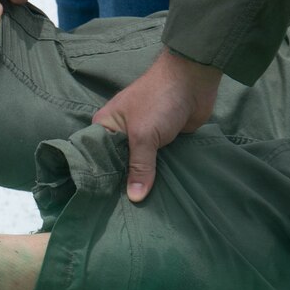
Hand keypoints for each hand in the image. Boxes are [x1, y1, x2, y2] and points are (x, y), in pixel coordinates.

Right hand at [92, 50, 222, 201]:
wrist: (194, 79)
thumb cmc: (159, 99)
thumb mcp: (143, 134)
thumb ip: (139, 167)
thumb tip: (135, 198)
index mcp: (104, 127)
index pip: (95, 158)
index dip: (99, 178)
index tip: (101, 201)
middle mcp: (119, 134)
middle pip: (117, 165)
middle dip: (121, 183)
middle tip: (121, 210)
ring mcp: (141, 139)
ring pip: (138, 166)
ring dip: (141, 181)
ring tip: (139, 208)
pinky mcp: (161, 143)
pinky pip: (155, 164)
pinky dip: (157, 176)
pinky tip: (156, 194)